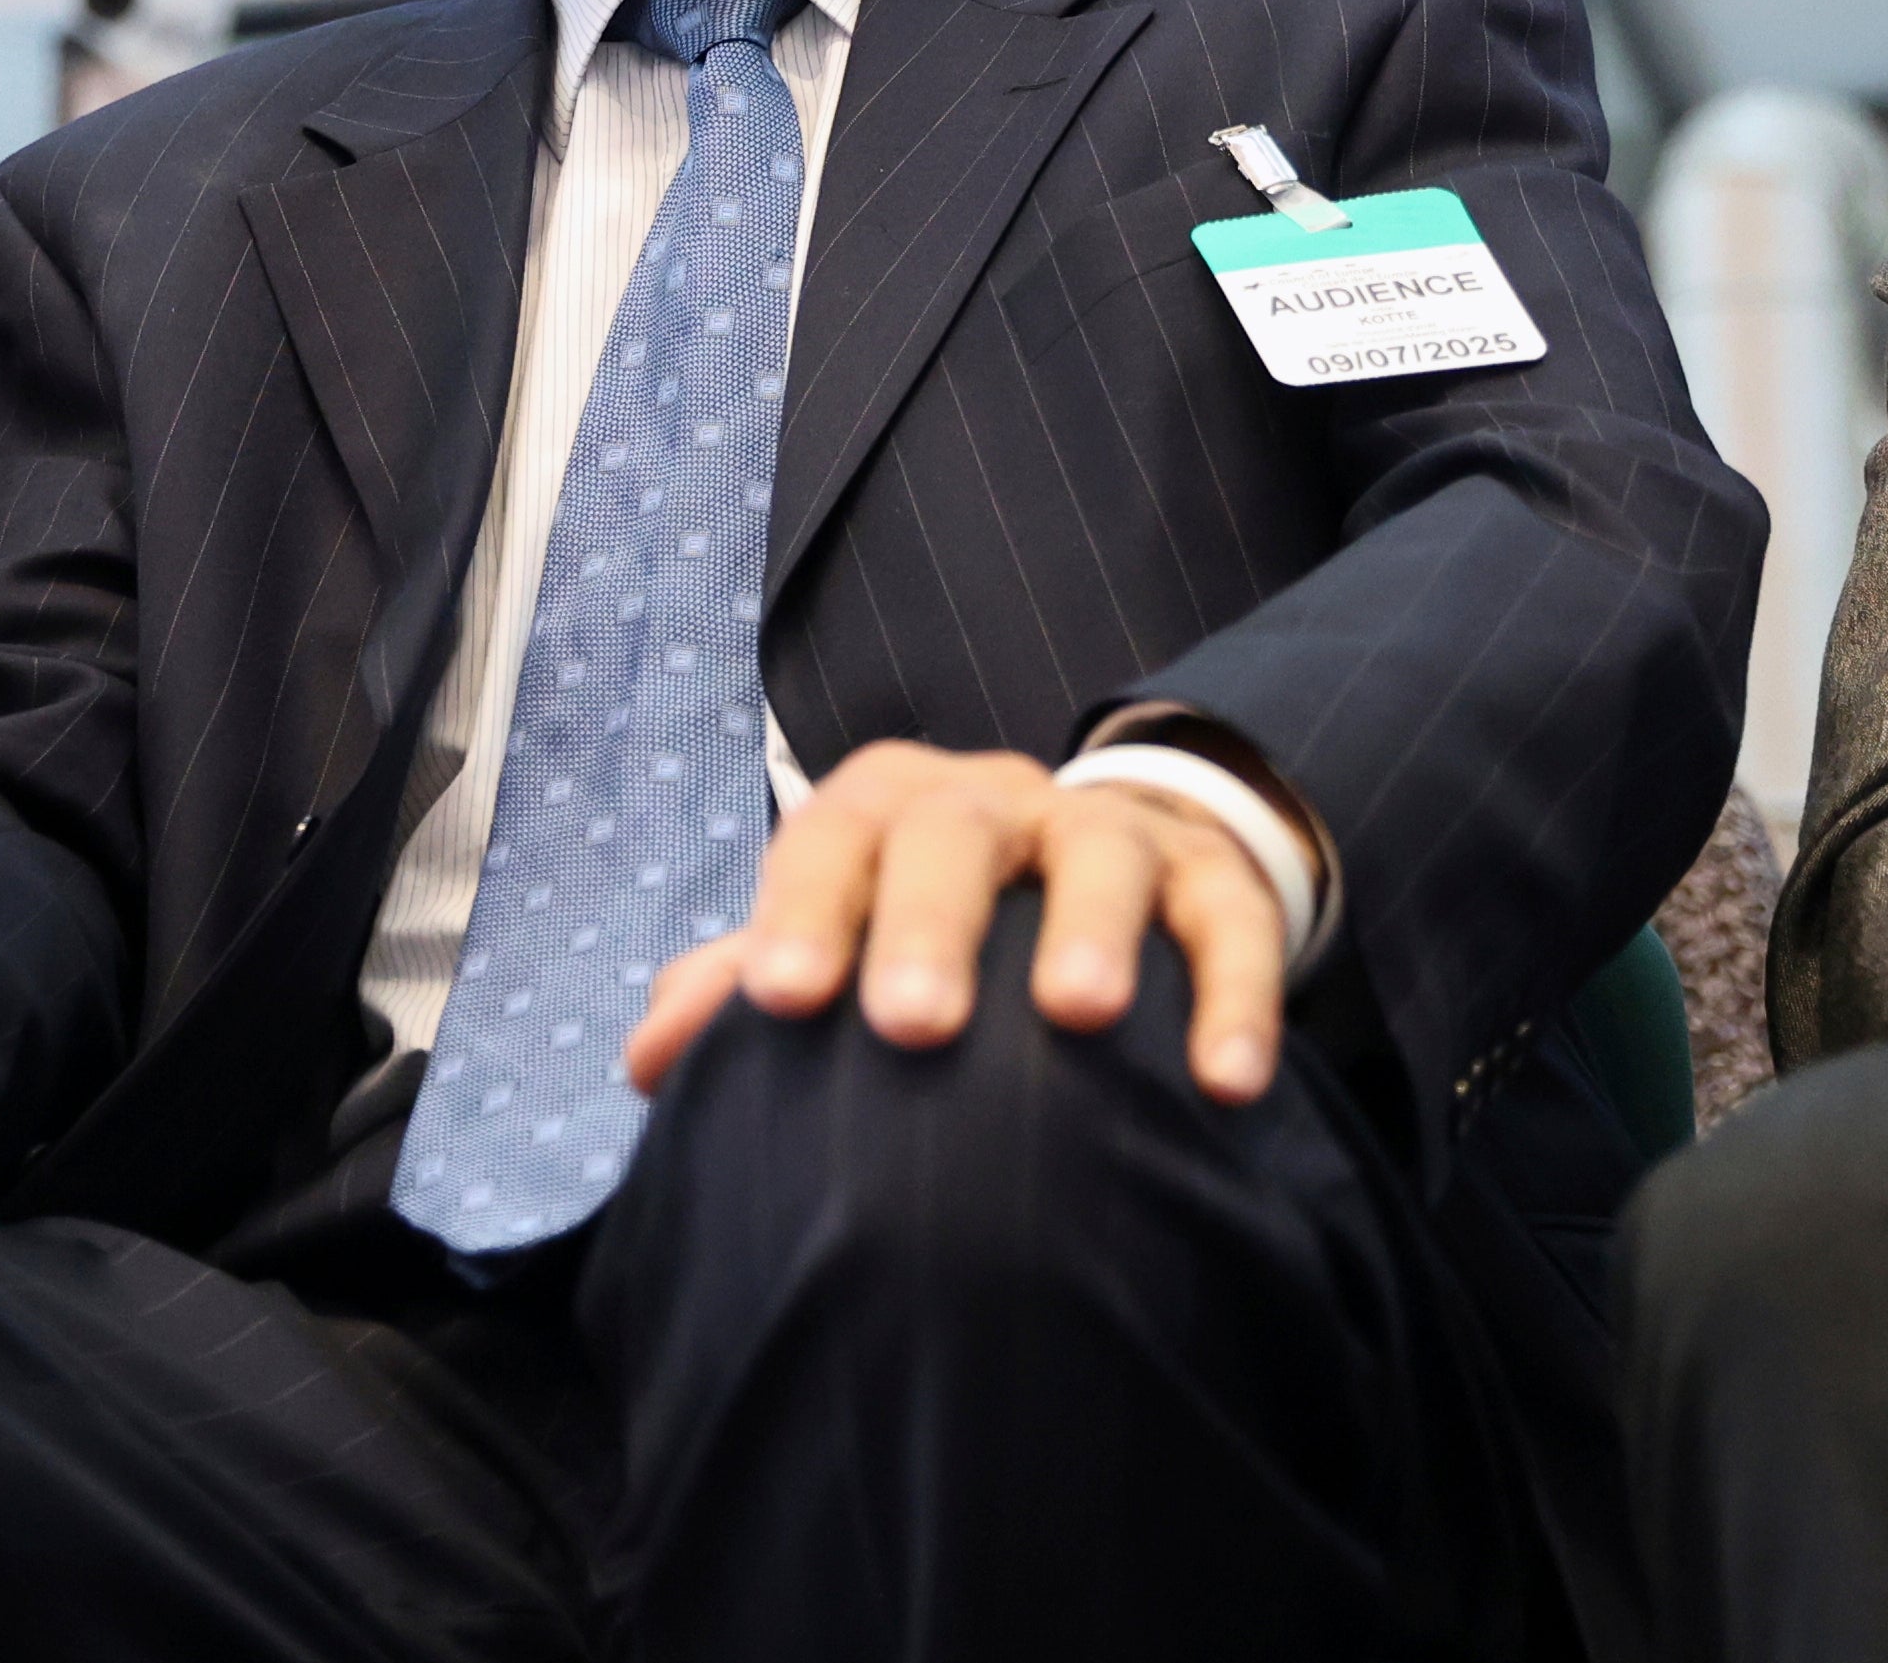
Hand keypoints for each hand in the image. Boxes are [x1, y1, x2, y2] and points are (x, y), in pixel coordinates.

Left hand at [620, 742, 1289, 1105]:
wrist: (1107, 865)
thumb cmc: (941, 924)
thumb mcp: (846, 935)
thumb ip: (750, 984)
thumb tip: (652, 1056)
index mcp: (891, 810)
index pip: (832, 836)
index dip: (801, 912)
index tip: (777, 1004)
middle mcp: (996, 805)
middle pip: (954, 832)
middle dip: (930, 922)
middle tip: (912, 1023)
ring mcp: (1110, 833)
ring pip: (1100, 853)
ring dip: (1089, 930)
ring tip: (1079, 1017)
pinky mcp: (1212, 878)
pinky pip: (1231, 921)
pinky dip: (1234, 994)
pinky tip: (1226, 1082)